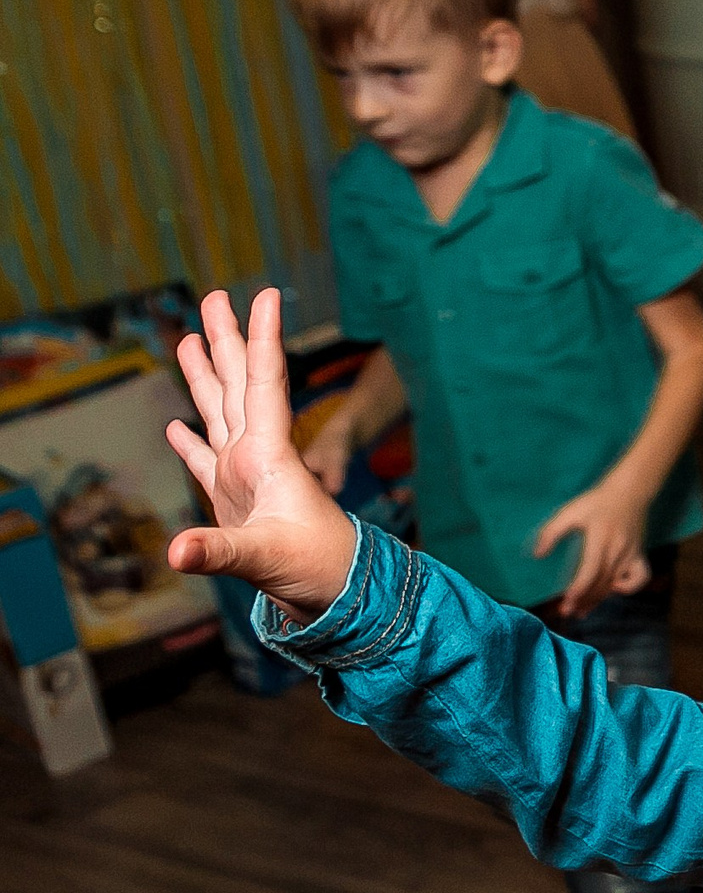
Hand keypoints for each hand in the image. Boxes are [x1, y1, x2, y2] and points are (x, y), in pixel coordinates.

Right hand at [163, 289, 358, 620]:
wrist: (338, 597)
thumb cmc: (318, 571)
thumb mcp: (264, 558)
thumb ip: (219, 552)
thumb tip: (177, 552)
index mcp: (271, 455)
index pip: (263, 383)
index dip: (261, 339)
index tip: (266, 295)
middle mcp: (258, 456)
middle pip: (237, 385)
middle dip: (226, 340)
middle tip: (215, 296)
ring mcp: (244, 477)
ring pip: (220, 412)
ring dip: (205, 376)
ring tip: (190, 337)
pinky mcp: (233, 503)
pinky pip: (205, 462)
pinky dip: (190, 442)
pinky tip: (175, 425)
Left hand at [532, 482, 651, 616]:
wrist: (629, 492)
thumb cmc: (595, 502)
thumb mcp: (570, 512)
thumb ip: (551, 532)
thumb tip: (538, 555)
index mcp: (600, 538)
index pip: (590, 571)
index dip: (579, 589)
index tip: (566, 602)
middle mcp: (618, 550)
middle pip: (601, 582)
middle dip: (584, 600)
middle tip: (566, 612)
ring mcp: (631, 554)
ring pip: (615, 584)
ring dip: (598, 599)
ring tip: (582, 611)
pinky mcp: (639, 555)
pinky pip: (641, 578)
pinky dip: (630, 588)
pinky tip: (615, 590)